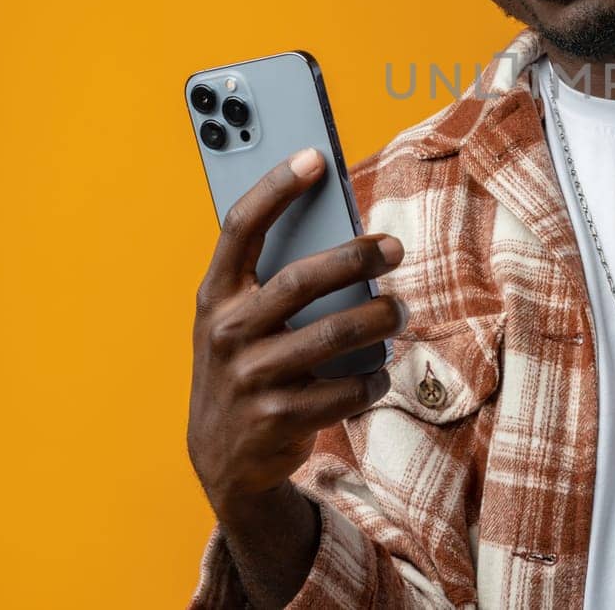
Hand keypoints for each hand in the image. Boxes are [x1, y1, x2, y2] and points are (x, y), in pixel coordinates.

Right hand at [187, 147, 406, 517]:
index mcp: (215, 297)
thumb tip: (346, 236)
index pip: (241, 228)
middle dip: (357, 258)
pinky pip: (346, 388)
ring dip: (380, 317)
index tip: (316, 157)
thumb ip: (272, 282)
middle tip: (395, 247)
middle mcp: (227, 333)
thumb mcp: (238, 321)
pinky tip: (381, 369)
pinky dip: (373, 376)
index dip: (277, 188)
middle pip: (302, 280)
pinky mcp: (279, 419)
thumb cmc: (244, 365)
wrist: (221, 457)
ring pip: (334, 335)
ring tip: (399, 309)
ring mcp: (251, 379)